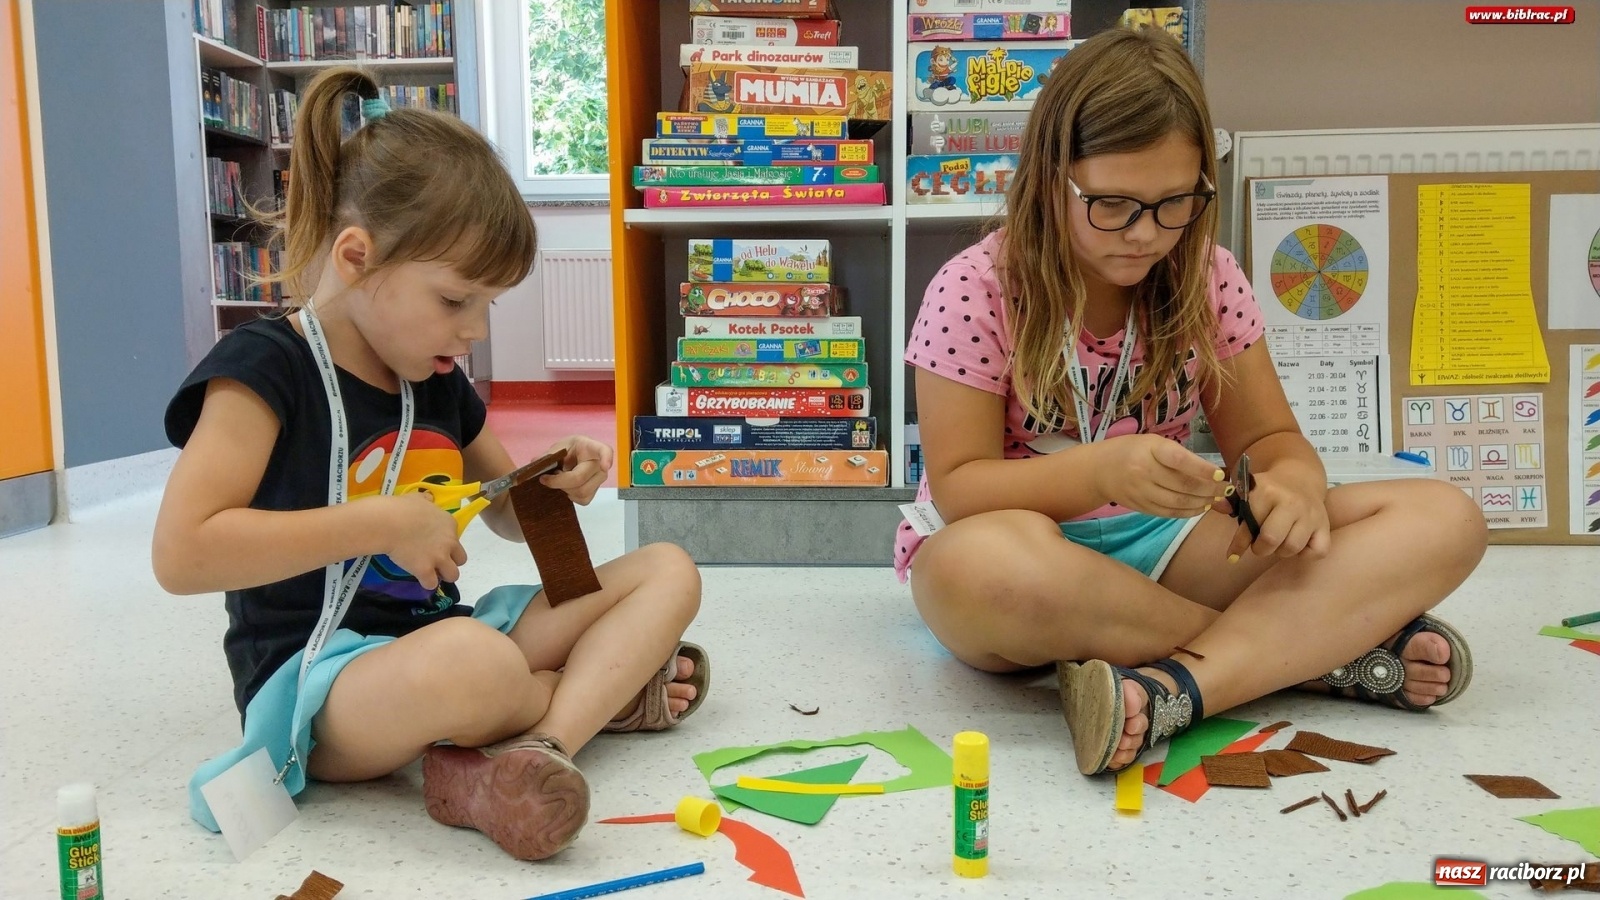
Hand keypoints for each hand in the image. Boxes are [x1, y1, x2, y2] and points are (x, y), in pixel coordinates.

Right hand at [378, 492, 467, 589]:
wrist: (388, 522)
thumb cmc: (402, 508)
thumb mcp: (418, 499)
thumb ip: (427, 501)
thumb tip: (429, 498)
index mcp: (449, 524)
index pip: (456, 539)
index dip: (446, 544)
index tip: (434, 544)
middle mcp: (449, 542)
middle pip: (461, 559)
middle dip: (450, 562)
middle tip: (436, 561)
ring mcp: (439, 557)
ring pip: (453, 575)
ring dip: (442, 575)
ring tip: (430, 573)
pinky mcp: (425, 570)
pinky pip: (431, 584)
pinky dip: (426, 583)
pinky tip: (419, 578)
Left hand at [539, 435, 613, 505]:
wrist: (573, 458)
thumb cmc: (568, 450)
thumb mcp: (558, 447)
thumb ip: (547, 455)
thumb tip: (535, 462)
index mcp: (591, 448)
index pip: (605, 451)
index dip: (607, 459)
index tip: (605, 466)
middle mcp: (600, 464)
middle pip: (580, 478)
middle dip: (558, 481)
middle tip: (546, 478)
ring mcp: (599, 479)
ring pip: (581, 492)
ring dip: (563, 489)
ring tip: (558, 480)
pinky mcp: (595, 491)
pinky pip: (583, 500)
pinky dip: (570, 496)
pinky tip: (566, 487)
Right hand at [1092, 434, 1225, 518]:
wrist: (1098, 470)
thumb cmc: (1131, 450)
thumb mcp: (1152, 442)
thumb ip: (1177, 455)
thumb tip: (1211, 473)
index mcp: (1149, 450)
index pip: (1180, 460)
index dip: (1202, 469)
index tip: (1220, 475)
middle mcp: (1144, 471)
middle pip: (1183, 485)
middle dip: (1210, 490)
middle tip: (1226, 490)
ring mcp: (1141, 492)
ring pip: (1178, 502)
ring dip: (1202, 503)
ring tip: (1216, 500)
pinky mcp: (1141, 507)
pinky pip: (1168, 513)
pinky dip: (1188, 512)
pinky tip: (1200, 508)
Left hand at [1220, 470, 1330, 560]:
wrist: (1300, 478)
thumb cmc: (1268, 490)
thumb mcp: (1247, 490)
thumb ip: (1231, 500)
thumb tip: (1216, 505)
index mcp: (1267, 491)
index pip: (1249, 524)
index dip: (1238, 544)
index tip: (1232, 555)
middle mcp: (1291, 502)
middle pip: (1271, 539)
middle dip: (1260, 548)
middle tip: (1259, 545)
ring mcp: (1310, 514)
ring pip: (1292, 548)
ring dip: (1281, 551)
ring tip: (1278, 542)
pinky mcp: (1325, 525)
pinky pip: (1317, 551)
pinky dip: (1306, 554)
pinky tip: (1298, 545)